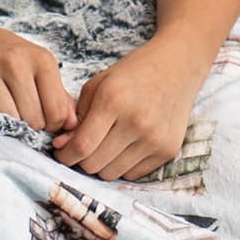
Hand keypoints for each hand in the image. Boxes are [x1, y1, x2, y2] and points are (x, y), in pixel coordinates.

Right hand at [0, 15, 75, 133]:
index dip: (52, 126)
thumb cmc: (10, 59)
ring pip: (8, 118)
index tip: (43, 122)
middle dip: (30, 127)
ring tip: (7, 113)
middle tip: (23, 119)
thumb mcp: (39, 69)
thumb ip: (59, 97)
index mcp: (41, 60)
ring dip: (9, 124)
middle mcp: (15, 61)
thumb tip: (72, 126)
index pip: (56, 111)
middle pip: (33, 119)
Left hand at [50, 37, 207, 181]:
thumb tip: (62, 146)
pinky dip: (122, 166)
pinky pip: (132, 174)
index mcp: (113, 101)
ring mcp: (154, 139)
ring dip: (101, 165)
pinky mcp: (167, 150)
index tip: (61, 153)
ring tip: (103, 147)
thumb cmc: (133, 73)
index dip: (65, 155)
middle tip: (82, 149)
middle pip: (94, 164)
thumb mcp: (98, 85)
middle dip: (81, 160)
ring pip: (111, 174)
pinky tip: (125, 147)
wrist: (177, 66)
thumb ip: (77, 117)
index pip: (81, 146)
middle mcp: (136, 123)